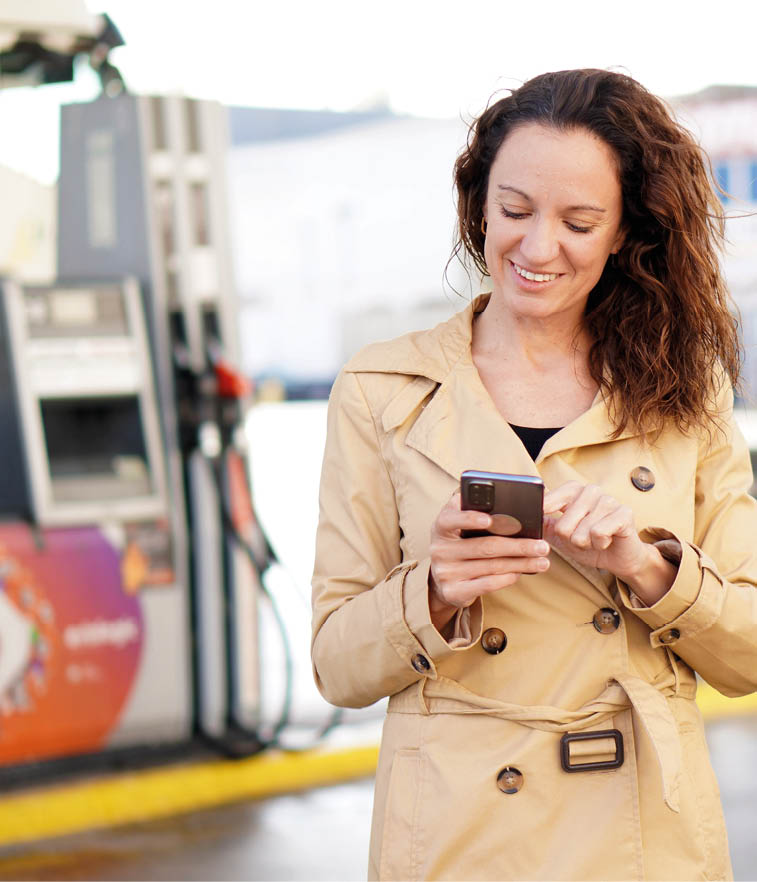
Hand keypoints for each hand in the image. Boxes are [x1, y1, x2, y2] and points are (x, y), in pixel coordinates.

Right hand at [428, 493, 550, 629]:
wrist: (442, 580)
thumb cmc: (460, 544)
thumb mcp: (460, 527)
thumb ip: (476, 511)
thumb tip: (514, 502)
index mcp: (441, 527)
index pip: (450, 519)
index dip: (469, 518)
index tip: (489, 519)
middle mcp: (439, 549)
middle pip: (484, 546)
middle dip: (517, 546)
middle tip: (542, 545)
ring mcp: (445, 572)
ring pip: (491, 566)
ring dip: (521, 564)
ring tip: (542, 561)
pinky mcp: (453, 591)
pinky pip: (486, 584)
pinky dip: (507, 578)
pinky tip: (521, 573)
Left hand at [543, 481, 675, 602]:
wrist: (618, 558)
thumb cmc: (588, 543)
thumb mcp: (559, 535)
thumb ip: (543, 524)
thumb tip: (523, 516)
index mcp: (573, 491)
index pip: (548, 500)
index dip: (543, 515)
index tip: (541, 520)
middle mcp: (590, 490)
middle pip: (563, 525)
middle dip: (571, 540)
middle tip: (583, 538)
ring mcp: (608, 500)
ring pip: (581, 533)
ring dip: (587, 544)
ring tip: (596, 540)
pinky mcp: (624, 513)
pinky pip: (598, 533)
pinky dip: (600, 544)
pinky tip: (607, 540)